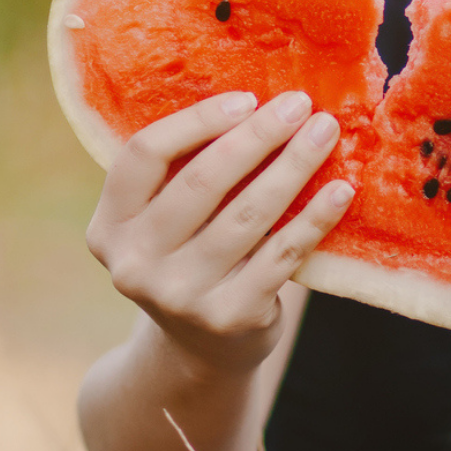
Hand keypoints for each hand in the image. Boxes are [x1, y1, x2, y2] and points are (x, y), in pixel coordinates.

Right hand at [85, 90, 353, 376]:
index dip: (197, 121)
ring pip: (248, 213)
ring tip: (326, 131)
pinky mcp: (230, 316)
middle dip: (257, 135)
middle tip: (300, 103)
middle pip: (201, 180)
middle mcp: (135, 263)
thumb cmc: (193, 257)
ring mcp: (180, 295)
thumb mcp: (167, 222)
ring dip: (294, 165)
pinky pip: (282, 253)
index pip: (144, 155)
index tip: (247, 99)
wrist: (203, 350)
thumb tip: (256, 101)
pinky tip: (341, 190)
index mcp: (110, 226)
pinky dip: (315, 217)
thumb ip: (187, 172)